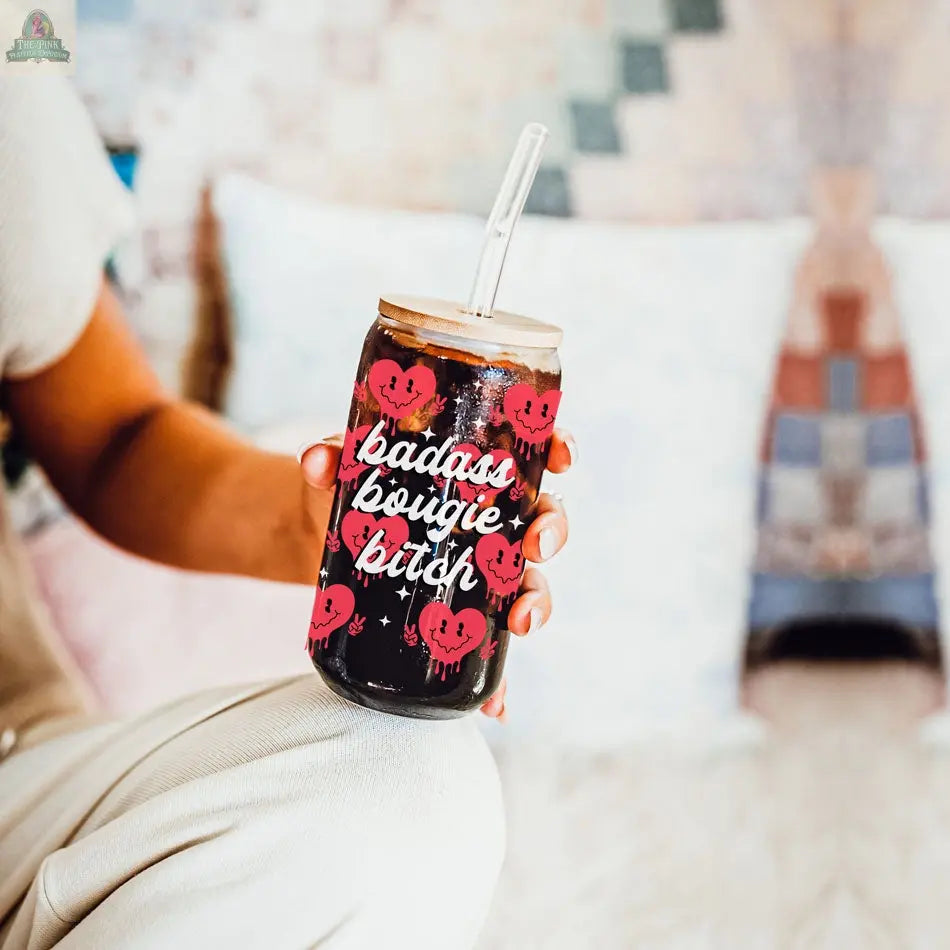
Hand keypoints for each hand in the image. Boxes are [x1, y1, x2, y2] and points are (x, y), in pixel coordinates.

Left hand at [298, 428, 576, 721]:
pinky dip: (497, 678)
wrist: (328, 535)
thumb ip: (332, 460)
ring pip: (528, 583)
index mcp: (477, 472)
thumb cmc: (354, 488)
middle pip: (542, 521)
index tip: (562, 458)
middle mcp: (491, 520)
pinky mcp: (460, 612)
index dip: (559, 450)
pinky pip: (490, 646)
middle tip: (533, 547)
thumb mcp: (345, 470)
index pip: (531, 453)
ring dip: (537, 604)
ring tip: (521, 624)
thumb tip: (315, 460)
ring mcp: (480, 569)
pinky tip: (495, 703)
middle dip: (551, 532)